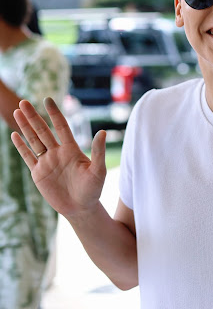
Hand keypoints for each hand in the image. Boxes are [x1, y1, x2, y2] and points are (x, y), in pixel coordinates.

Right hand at [11, 97, 106, 218]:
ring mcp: (47, 162)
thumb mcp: (98, 170)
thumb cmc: (93, 189)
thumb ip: (98, 151)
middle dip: (33, 117)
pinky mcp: (38, 174)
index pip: (61, 126)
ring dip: (25, 127)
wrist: (81, 208)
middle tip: (23, 102)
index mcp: (72, 149)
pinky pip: (28, 157)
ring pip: (33, 140)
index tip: (47, 99)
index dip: (54, 113)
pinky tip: (15, 135)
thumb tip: (102, 132)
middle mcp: (58, 152)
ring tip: (17, 112)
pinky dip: (21, 146)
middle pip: (43, 130)